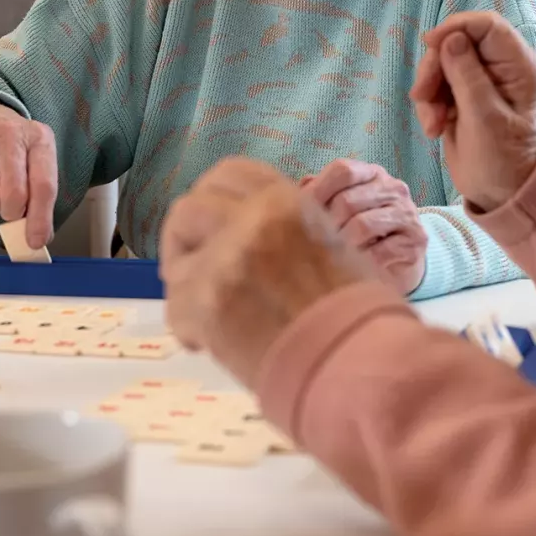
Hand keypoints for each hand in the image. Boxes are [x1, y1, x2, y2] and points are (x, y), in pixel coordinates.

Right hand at [0, 101, 57, 249]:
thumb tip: (37, 238)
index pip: (44, 185)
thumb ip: (39, 195)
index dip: (40, 219)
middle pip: (14, 194)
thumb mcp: (35, 158)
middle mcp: (10, 134)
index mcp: (39, 139)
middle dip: (12, 213)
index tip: (35, 242)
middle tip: (11, 211)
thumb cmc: (14, 144)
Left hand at [160, 158, 377, 383]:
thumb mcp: (330, 246)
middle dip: (185, 239)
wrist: (359, 361)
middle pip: (190, 209)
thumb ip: (285, 231)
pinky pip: (177, 309)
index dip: (215, 200)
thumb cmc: (358, 314)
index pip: (229, 174)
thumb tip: (251, 240)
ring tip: (204, 311)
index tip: (216, 226)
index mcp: (288, 201)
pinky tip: (213, 342)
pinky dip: (191, 329)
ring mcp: (228, 260)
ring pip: (176, 260)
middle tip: (195, 268)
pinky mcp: (210, 303)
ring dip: (184, 284)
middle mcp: (254, 220)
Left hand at [301, 159, 427, 294]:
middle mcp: (393, 188)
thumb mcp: (337, 210)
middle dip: (326, 226)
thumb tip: (302, 188)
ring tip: (334, 256)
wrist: (396, 263)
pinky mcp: (416, 239)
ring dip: (343, 245)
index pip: (342, 170)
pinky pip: (382, 250)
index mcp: (371, 174)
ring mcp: (407, 212)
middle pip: (348, 200)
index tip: (302, 216)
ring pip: (363, 225)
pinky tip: (358, 265)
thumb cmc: (360, 233)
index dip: (318, 192)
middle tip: (315, 244)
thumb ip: (318, 195)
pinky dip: (363, 261)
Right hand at [411, 11, 535, 213]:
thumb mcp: (485, 119)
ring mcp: (479, 81)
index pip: (487, 26)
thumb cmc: (502, 159)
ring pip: (441, 64)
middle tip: (422, 98)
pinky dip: (429, 105)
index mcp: (518, 67)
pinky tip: (434, 128)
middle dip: (435, 68)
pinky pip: (436, 85)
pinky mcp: (461, 96)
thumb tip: (451, 39)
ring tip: (432, 125)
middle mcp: (500, 68)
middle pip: (457, 42)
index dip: (456, 28)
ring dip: (429, 92)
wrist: (499, 192)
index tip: (430, 45)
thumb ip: (468, 76)